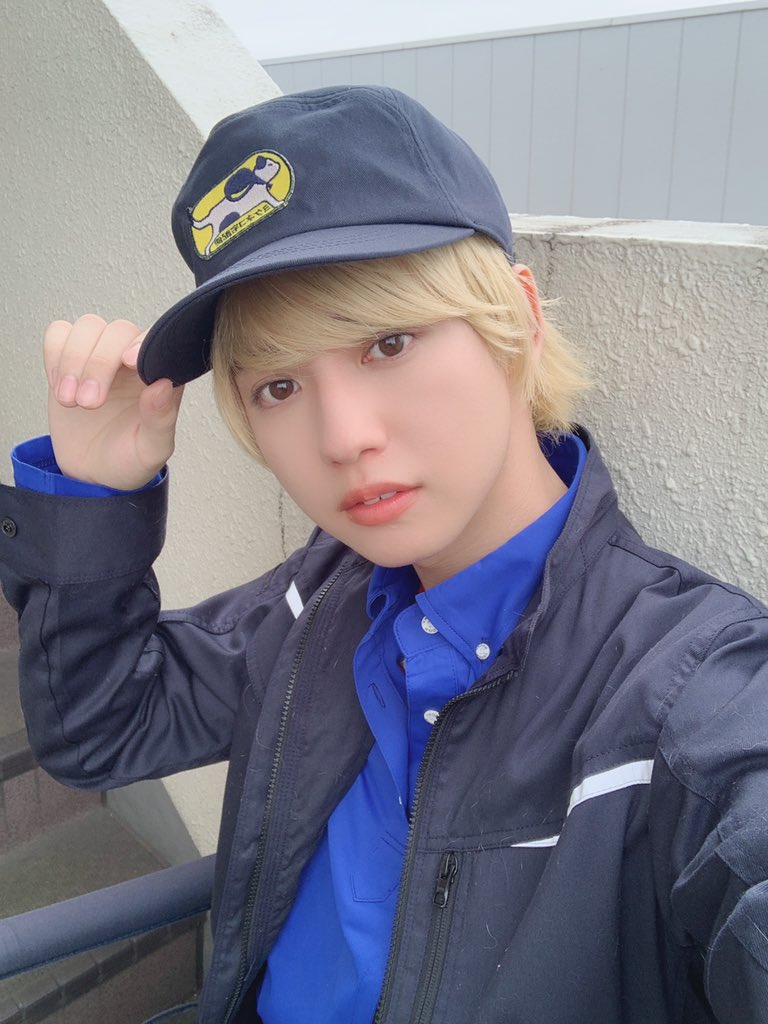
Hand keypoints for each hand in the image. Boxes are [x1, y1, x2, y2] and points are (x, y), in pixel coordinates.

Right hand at [45, 316, 184, 489]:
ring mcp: (101, 355)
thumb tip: (162, 385)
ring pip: (88, 326)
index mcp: (161, 375)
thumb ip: (161, 419)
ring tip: (71, 400)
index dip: (141, 344)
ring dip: (74, 360)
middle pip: (117, 331)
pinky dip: (55, 356)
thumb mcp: (151, 449)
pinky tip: (60, 386)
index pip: (156, 342)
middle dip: (98, 364)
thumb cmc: (129, 458)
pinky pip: (59, 334)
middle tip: (89, 403)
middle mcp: (132, 359)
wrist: (93, 473)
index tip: (128, 362)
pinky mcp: (70, 358)